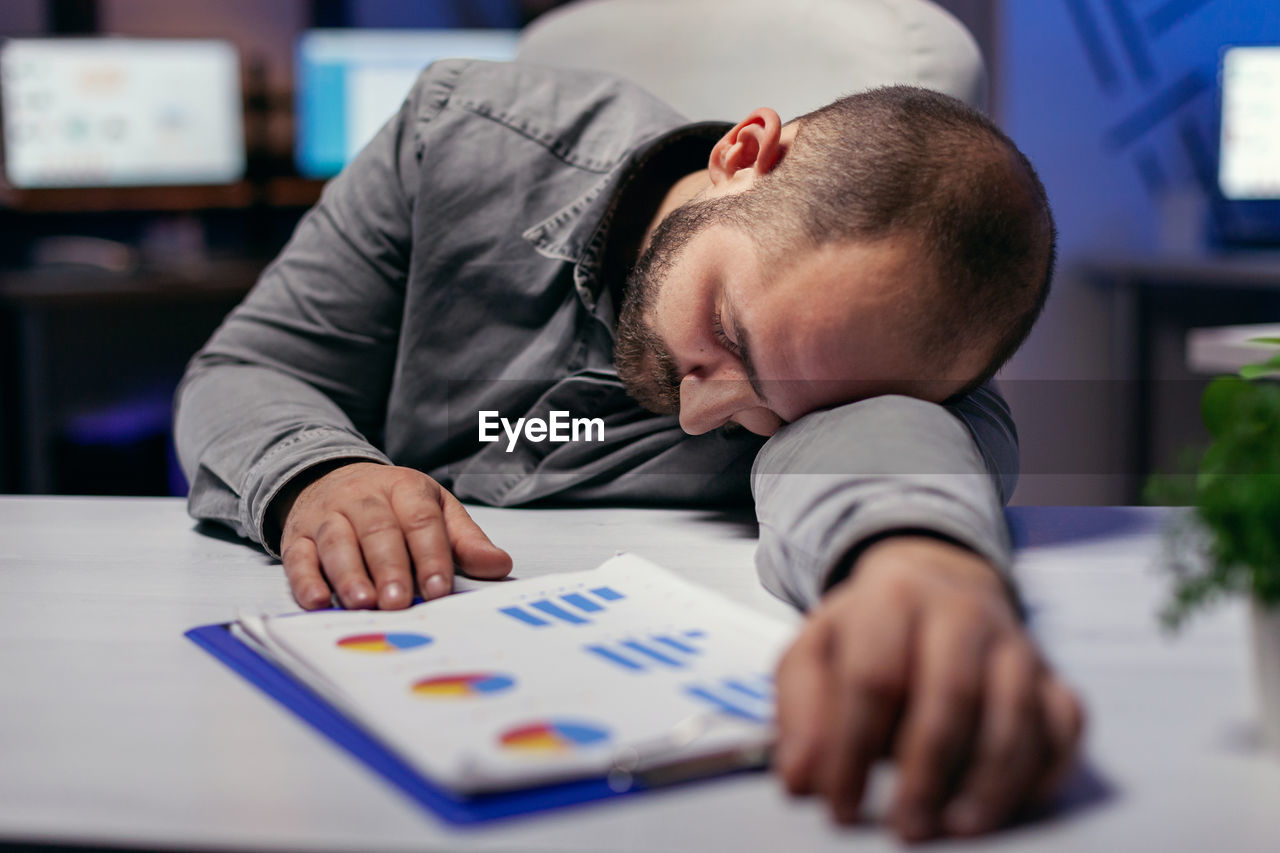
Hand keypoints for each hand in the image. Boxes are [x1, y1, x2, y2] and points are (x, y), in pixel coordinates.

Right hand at [276, 462, 512, 609]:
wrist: (331, 477)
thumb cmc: (393, 504)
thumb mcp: (436, 510)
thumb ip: (465, 540)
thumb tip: (499, 566)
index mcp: (405, 488)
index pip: (420, 519)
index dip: (430, 554)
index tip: (438, 588)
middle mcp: (363, 498)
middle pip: (377, 530)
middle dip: (389, 567)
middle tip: (399, 601)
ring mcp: (327, 515)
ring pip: (336, 541)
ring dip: (349, 574)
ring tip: (363, 603)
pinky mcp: (296, 535)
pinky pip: (298, 556)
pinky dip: (305, 580)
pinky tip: (316, 601)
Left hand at [772, 536, 1083, 840]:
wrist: (933, 586)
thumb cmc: (868, 634)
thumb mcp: (815, 652)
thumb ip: (801, 710)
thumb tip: (800, 778)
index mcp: (893, 597)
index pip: (874, 678)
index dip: (854, 749)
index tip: (841, 806)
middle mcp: (962, 612)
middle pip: (951, 694)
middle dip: (927, 771)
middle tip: (906, 828)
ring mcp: (1015, 643)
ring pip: (1016, 714)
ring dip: (990, 781)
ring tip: (957, 828)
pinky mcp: (1051, 676)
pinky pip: (1064, 726)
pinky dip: (1045, 770)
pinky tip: (1012, 805)